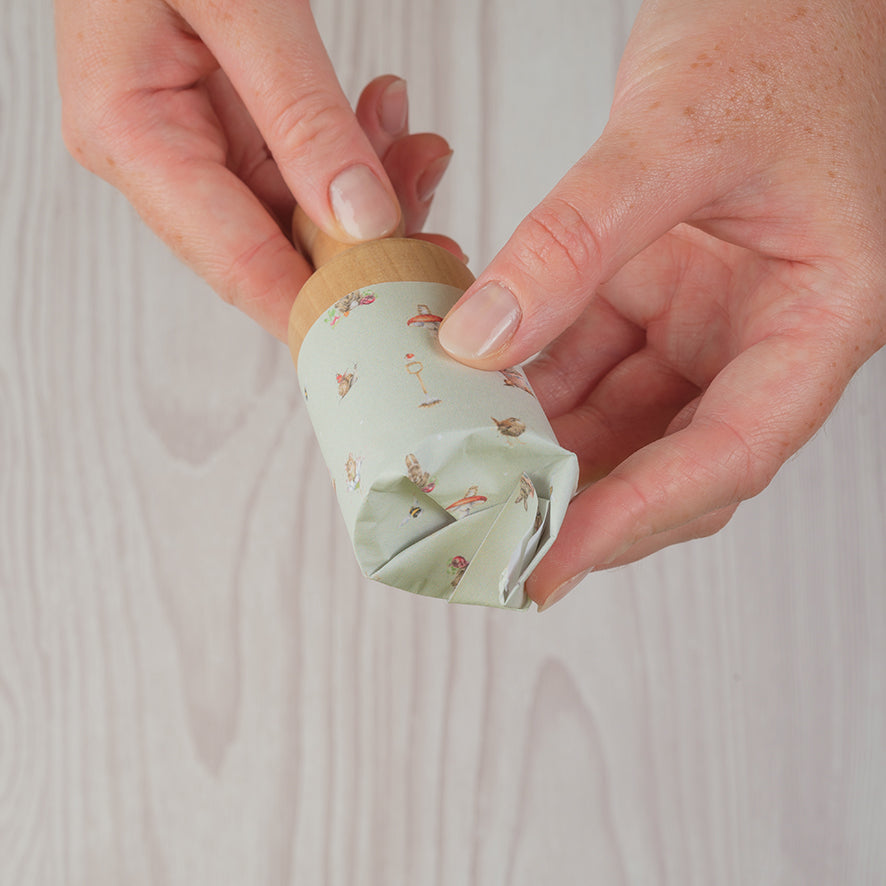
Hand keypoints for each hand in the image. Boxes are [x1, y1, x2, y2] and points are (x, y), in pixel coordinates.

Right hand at [55, 1, 452, 338]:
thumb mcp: (241, 2)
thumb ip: (302, 114)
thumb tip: (361, 217)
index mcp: (130, 135)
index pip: (238, 262)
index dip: (320, 311)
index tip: (393, 336)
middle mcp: (155, 152)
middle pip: (273, 248)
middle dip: (363, 248)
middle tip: (440, 240)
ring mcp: (191, 138)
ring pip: (296, 210)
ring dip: (369, 192)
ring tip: (421, 153)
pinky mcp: (226, 119)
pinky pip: (299, 165)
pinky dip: (353, 151)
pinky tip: (389, 122)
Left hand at [438, 0, 885, 608]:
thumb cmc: (780, 38)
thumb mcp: (675, 135)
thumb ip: (576, 242)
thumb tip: (479, 339)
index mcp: (817, 323)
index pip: (727, 454)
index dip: (636, 518)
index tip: (551, 559)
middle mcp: (760, 340)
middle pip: (667, 460)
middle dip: (582, 501)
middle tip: (494, 532)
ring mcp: (704, 324)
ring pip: (616, 417)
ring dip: (542, 440)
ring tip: (466, 465)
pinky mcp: (654, 298)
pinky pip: (584, 359)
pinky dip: (528, 377)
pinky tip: (473, 384)